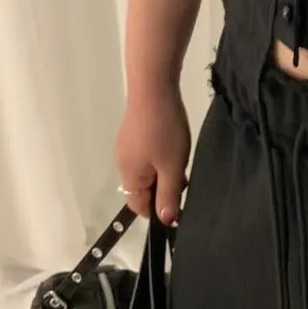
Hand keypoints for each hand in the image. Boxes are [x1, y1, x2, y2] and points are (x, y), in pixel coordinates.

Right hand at [114, 86, 190, 222]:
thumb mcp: (171, 167)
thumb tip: (165, 220)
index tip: (179, 208)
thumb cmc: (164, 130)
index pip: (139, 206)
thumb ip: (168, 195)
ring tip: (181, 161)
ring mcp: (126, 147)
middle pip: (143, 189)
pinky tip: (174, 147)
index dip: (158, 212)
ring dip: (164, 173)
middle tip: (184, 180)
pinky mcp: (133, 133)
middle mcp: (122, 163)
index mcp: (128, 175)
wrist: (154, 88)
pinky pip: (147, 156)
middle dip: (164, 190)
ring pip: (147, 172)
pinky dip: (161, 158)